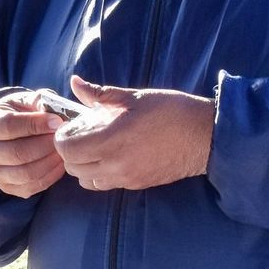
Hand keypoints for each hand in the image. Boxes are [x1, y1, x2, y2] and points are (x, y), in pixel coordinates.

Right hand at [0, 90, 66, 197]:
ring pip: (25, 173)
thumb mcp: (23, 102)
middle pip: (17, 153)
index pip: (8, 126)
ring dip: (50, 162)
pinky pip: (32, 187)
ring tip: (64, 150)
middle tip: (64, 138)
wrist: (4, 134)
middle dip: (46, 145)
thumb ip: (37, 102)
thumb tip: (55, 113)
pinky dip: (50, 176)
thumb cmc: (17, 114)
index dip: (35, 124)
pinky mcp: (7, 187)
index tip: (57, 121)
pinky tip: (60, 163)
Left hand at [52, 76, 214, 191]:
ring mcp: (126, 178)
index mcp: (113, 140)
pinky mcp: (136, 185)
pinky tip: (111, 156)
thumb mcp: (134, 97)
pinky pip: (105, 185)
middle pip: (72, 168)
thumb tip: (75, 83)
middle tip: (82, 134)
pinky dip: (99, 174)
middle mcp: (116, 164)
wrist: (205, 136)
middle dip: (70, 151)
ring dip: (83, 165)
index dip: (63, 137)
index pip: (67, 150)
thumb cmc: (172, 111)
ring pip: (85, 181)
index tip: (72, 125)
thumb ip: (100, 94)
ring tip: (95, 147)